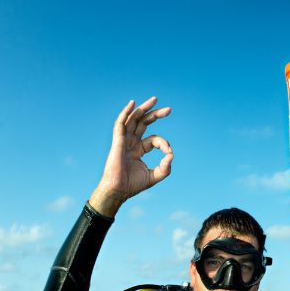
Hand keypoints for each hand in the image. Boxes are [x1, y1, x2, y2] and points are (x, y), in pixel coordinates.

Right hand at [89, 97, 172, 216]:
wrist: (119, 190)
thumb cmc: (133, 185)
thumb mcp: (155, 176)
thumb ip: (165, 167)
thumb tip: (171, 155)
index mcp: (138, 150)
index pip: (154, 140)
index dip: (164, 144)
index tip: (169, 153)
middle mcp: (131, 142)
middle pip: (143, 123)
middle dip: (155, 115)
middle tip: (169, 110)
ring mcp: (124, 141)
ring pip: (133, 120)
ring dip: (143, 109)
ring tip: (154, 99)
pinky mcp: (117, 141)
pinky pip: (120, 124)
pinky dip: (125, 113)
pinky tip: (132, 104)